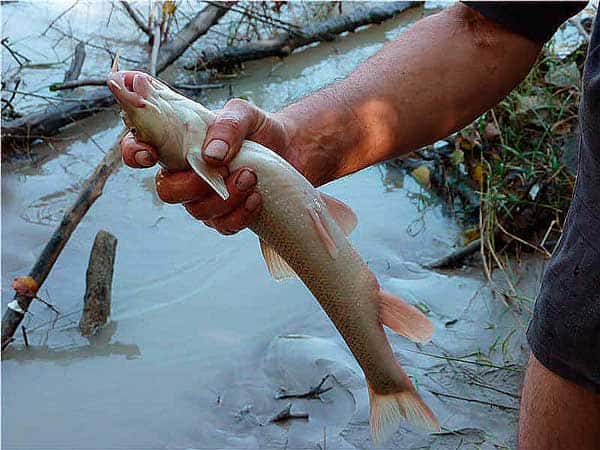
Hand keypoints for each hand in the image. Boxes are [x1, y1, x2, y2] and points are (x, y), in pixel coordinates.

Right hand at [121, 98, 291, 234]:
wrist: (290, 148)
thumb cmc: (258, 129)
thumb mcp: (245, 113)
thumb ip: (228, 123)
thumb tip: (211, 155)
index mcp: (177, 143)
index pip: (140, 148)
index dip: (135, 153)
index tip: (150, 154)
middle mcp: (184, 174)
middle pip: (167, 191)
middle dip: (192, 185)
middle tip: (226, 168)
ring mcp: (204, 198)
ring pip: (197, 212)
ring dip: (225, 198)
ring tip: (251, 176)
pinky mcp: (226, 215)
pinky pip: (222, 226)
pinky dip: (239, 215)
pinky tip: (256, 198)